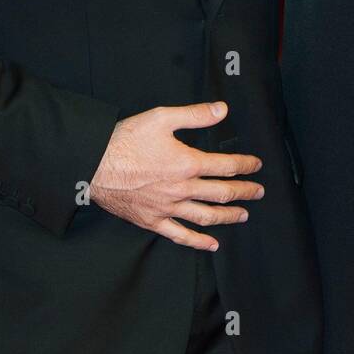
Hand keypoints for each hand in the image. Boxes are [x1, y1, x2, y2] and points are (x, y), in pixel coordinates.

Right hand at [87, 101, 263, 250]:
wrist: (93, 164)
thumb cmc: (125, 140)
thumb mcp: (161, 118)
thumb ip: (194, 115)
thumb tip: (222, 110)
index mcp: (187, 163)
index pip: (226, 166)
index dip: (245, 165)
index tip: (256, 165)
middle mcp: (182, 189)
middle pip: (221, 193)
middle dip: (244, 192)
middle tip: (259, 192)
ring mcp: (168, 208)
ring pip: (206, 216)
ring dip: (228, 216)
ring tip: (243, 214)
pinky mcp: (152, 221)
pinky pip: (180, 235)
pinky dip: (198, 241)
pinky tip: (212, 243)